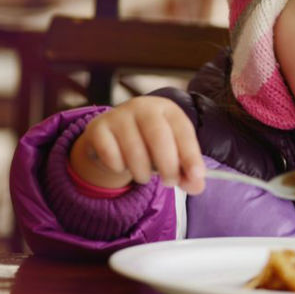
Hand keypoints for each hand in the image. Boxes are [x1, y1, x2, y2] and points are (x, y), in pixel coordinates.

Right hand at [69, 96, 205, 193]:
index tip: (197, 175)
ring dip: (142, 172)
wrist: (110, 139)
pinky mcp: (98, 128)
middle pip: (158, 136)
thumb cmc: (147, 146)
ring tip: (143, 176)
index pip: (183, 129)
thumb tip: (197, 186)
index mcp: (166, 109)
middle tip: (170, 182)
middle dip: (168, 165)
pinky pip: (111, 156)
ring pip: (134, 150)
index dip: (191, 154)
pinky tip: (121, 164)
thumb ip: (185, 171)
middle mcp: (143, 107)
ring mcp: (118, 115)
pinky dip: (119, 168)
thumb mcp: (169, 155)